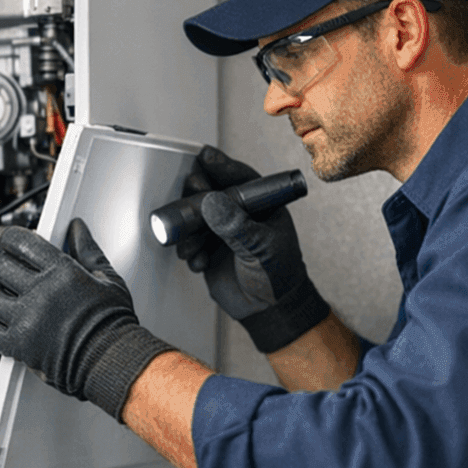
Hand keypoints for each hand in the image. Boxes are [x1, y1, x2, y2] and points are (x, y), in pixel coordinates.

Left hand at [0, 219, 173, 420]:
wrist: (112, 360)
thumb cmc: (113, 324)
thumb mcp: (107, 278)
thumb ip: (87, 250)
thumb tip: (77, 229)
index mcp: (62, 272)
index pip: (20, 242)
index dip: (10, 239)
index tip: (9, 243)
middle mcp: (41, 293)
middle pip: (1, 267)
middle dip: (6, 267)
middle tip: (15, 274)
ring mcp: (27, 320)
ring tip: (11, 299)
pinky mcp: (19, 345)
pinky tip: (7, 323)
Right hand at [175, 146, 329, 352]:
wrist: (269, 310)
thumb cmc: (279, 276)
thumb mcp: (260, 247)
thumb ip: (237, 226)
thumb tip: (212, 202)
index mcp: (261, 205)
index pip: (239, 177)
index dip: (221, 166)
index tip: (204, 157)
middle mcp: (240, 213)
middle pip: (210, 193)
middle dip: (196, 198)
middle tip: (190, 202)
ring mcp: (223, 231)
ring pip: (195, 218)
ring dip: (188, 230)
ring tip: (191, 246)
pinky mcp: (209, 249)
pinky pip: (190, 242)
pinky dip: (189, 251)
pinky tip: (197, 261)